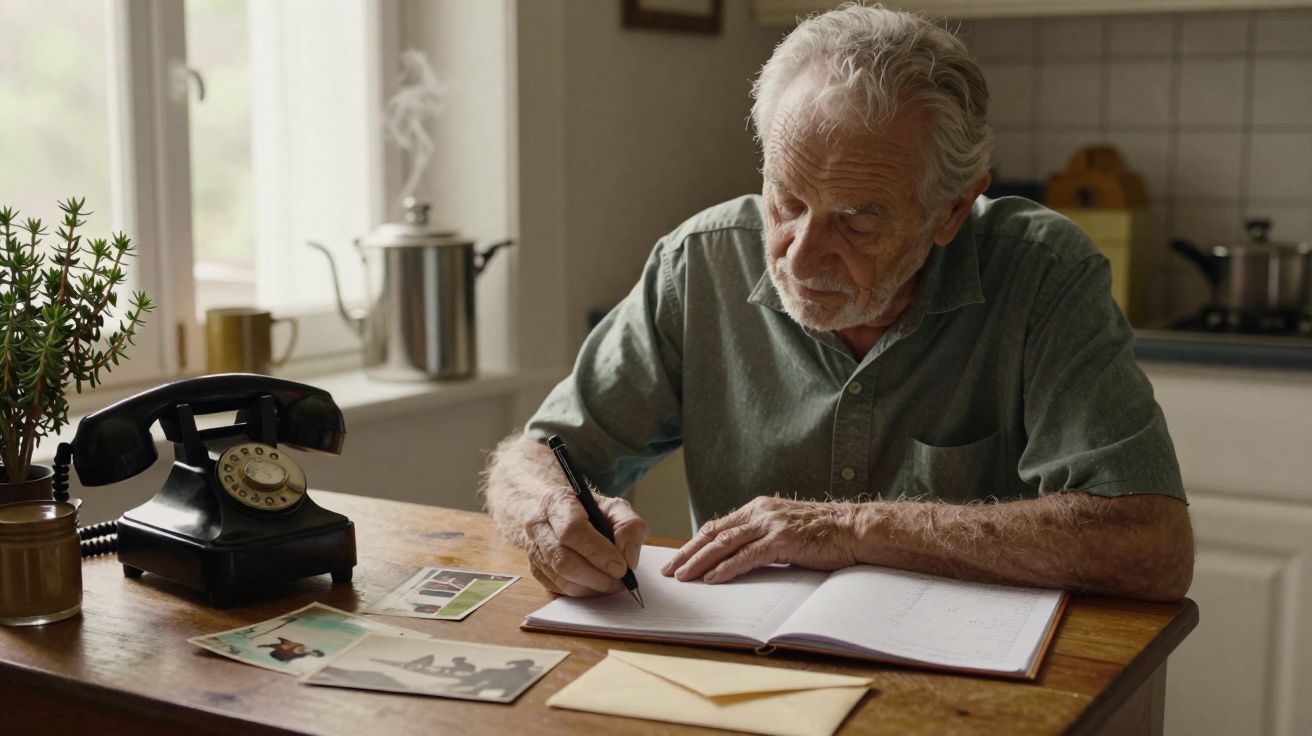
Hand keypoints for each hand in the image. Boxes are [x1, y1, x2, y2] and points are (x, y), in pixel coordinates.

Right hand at [522, 486, 648, 596]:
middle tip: (620, 581)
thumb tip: (629, 560)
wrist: (559, 513)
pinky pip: (558, 589)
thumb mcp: (614, 507)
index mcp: (557, 502)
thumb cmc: (588, 510)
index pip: (572, 530)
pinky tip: (596, 584)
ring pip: (560, 578)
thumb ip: (629, 527)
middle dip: (596, 576)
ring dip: (591, 587)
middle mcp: (538, 525)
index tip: (621, 567)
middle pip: (563, 560)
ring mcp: (532, 549)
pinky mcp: (535, 569)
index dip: (598, 552)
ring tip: (612, 583)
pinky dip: (582, 591)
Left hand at [660, 496, 859, 583]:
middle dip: (687, 553)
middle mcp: (760, 512)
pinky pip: (747, 556)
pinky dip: (726, 568)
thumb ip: (762, 537)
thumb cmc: (823, 534)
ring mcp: (771, 524)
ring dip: (700, 562)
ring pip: (725, 544)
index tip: (677, 558)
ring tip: (682, 577)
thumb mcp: (785, 529)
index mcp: (758, 508)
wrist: (854, 529)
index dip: (694, 543)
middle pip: (714, 533)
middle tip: (668, 570)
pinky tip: (711, 579)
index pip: (717, 526)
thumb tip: (737, 557)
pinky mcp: (782, 540)